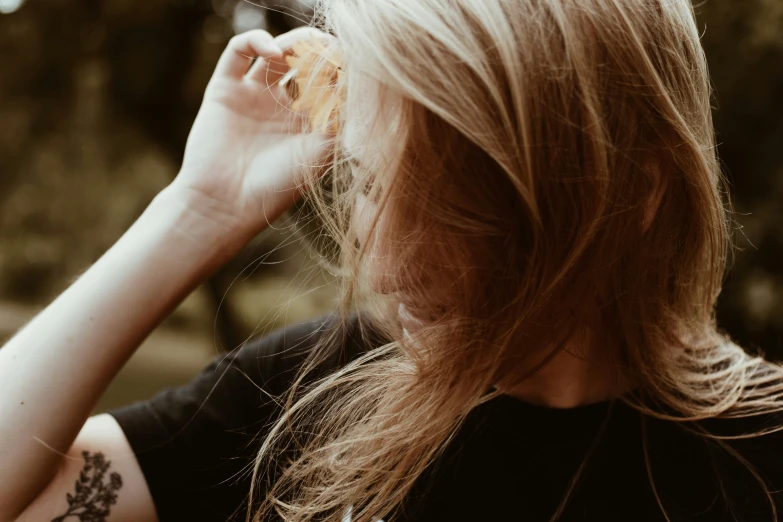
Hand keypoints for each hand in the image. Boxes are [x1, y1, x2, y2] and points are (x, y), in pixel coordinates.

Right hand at [171, 27, 332, 240]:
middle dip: (320, 52)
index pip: (328, 82)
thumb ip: (339, 116)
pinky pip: (238, 51)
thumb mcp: (321, 151)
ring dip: (294, 42)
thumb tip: (354, 80)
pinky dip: (255, 40)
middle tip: (331, 50)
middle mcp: (280, 105)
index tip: (352, 65)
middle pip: (304, 62)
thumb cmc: (277, 187)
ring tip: (306, 49)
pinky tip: (274, 52)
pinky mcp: (224, 89)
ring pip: (275, 51)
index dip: (340, 69)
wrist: (226, 204)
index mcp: (307, 121)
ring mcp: (251, 94)